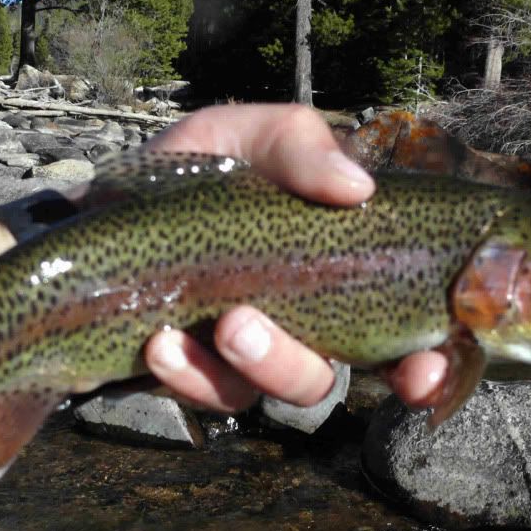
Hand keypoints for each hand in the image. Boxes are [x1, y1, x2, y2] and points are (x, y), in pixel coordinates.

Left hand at [141, 104, 449, 411]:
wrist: (106, 204)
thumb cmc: (197, 170)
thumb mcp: (247, 136)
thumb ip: (299, 145)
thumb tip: (357, 187)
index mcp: (335, 271)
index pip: (400, 333)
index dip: (424, 366)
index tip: (423, 371)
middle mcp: (301, 324)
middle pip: (327, 379)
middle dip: (299, 371)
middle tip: (246, 327)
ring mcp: (246, 356)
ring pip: (268, 392)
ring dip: (252, 365)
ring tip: (219, 322)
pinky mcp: (198, 373)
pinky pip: (208, 394)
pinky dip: (190, 375)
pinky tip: (162, 344)